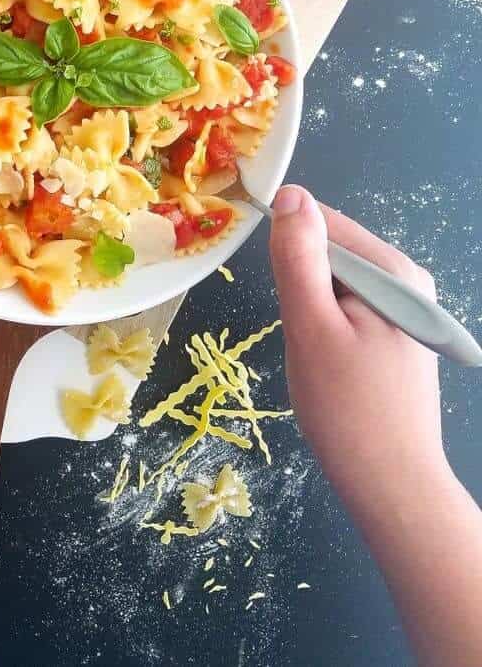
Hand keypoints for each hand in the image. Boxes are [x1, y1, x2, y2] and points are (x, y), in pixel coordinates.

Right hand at [268, 184, 450, 520]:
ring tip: (317, 355)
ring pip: (334, 284)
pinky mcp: (396, 335)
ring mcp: (405, 309)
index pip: (324, 222)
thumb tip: (290, 194)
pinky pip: (346, 309)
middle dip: (301, 286)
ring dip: (311, 311)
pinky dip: (326, 329)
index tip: (273, 287)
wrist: (391, 487)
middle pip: (331, 253)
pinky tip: (330, 365)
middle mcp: (407, 281)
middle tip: (302, 335)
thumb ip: (298, 259)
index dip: (288, 247)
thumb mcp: (311, 327)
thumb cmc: (347, 410)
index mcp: (393, 271)